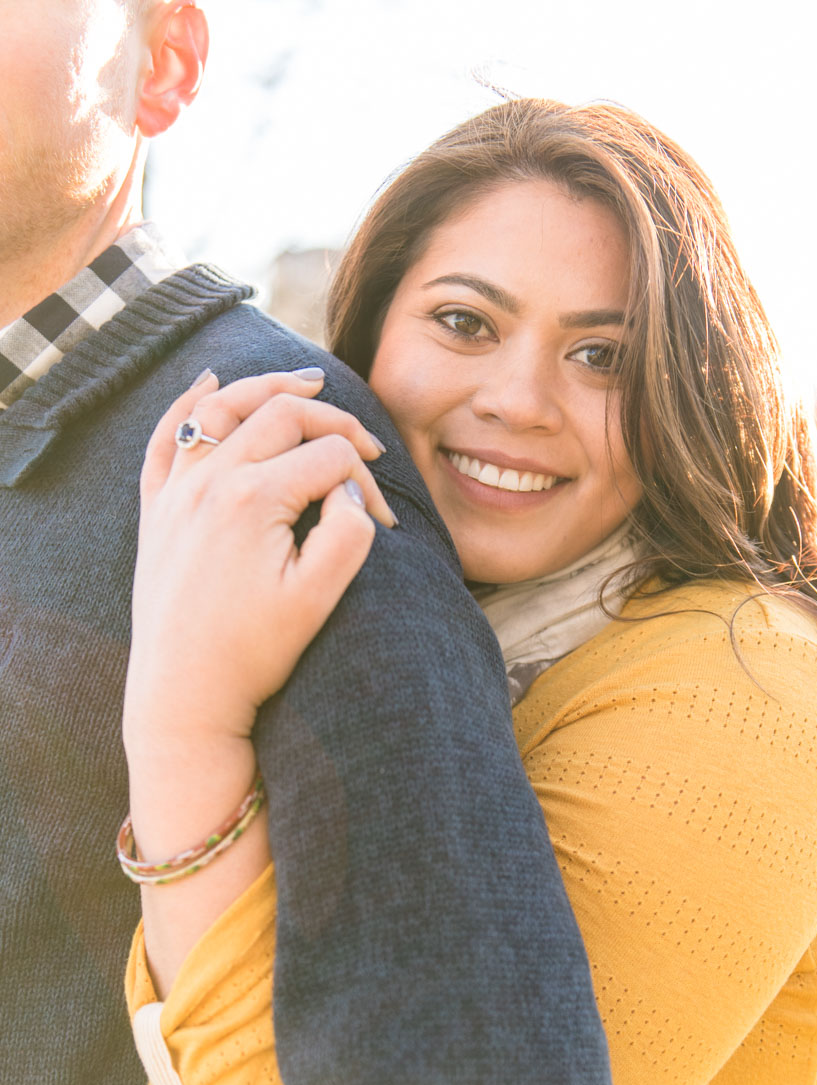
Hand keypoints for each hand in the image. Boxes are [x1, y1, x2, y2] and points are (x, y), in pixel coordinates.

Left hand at [124, 368, 389, 760]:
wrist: (184, 696)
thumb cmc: (253, 653)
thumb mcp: (318, 598)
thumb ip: (348, 534)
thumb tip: (349, 490)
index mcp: (254, 497)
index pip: (330, 457)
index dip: (370, 483)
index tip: (386, 525)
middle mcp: (209, 480)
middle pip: (282, 415)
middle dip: (335, 422)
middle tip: (368, 447)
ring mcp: (176, 492)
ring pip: (224, 408)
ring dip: (268, 387)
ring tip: (308, 382)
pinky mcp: (156, 511)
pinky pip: (168, 438)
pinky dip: (189, 403)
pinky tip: (208, 382)